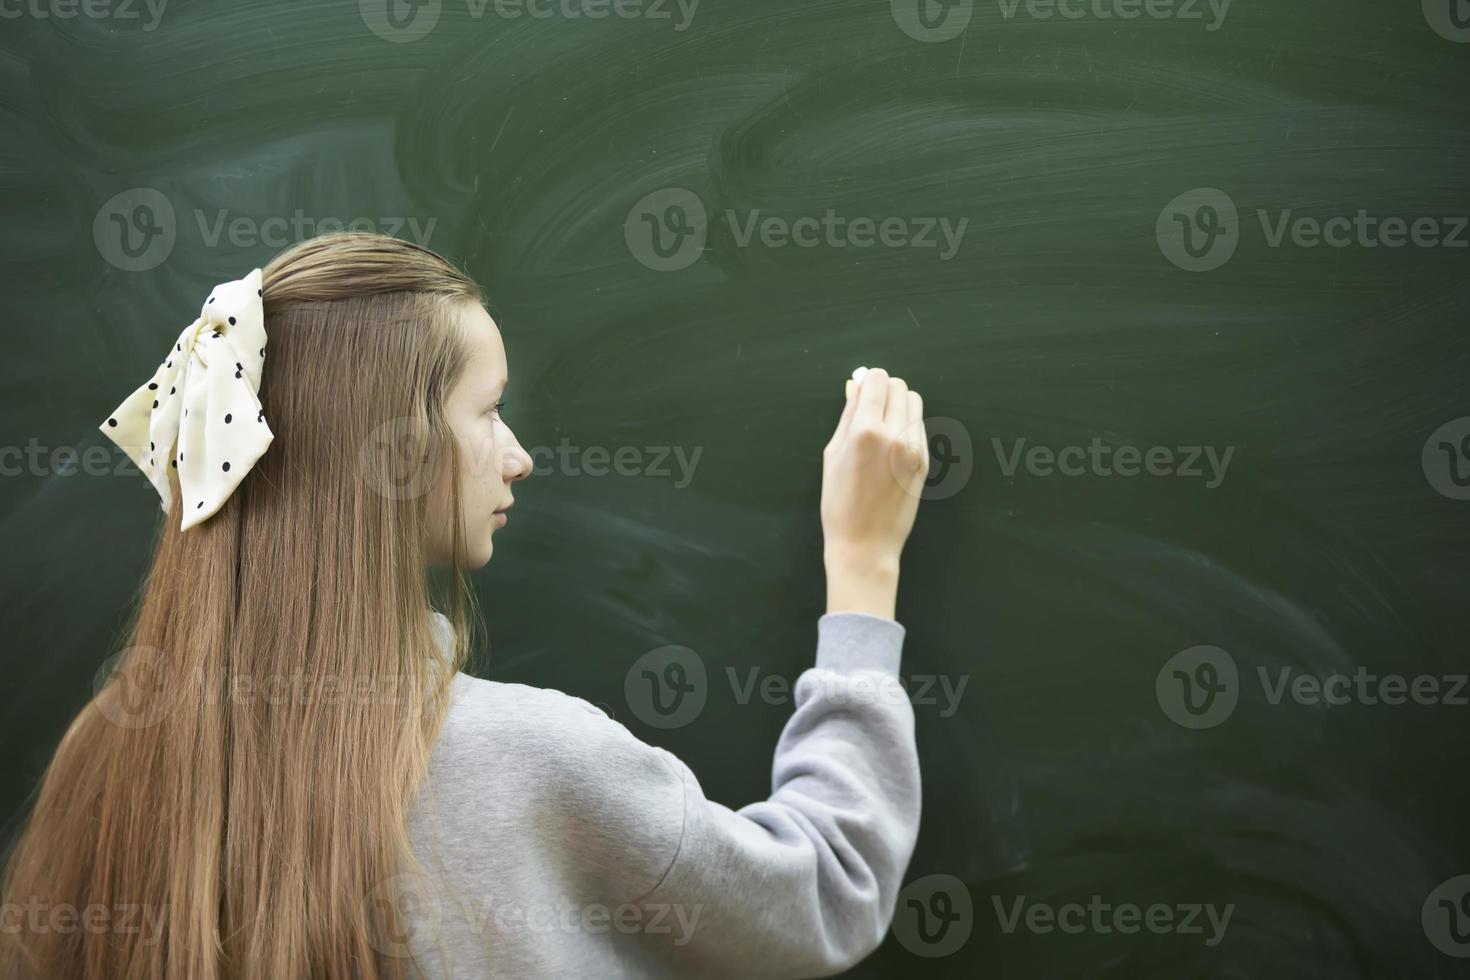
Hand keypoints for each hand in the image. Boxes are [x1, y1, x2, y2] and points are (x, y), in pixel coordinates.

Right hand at [820, 367, 929, 616]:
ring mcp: (915, 449)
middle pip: (899, 386)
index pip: (878, 380)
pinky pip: (919, 426)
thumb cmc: (839, 504)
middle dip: (884, 391)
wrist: (865, 544)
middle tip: (870, 409)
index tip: (861, 393)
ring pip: (914, 402)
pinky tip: (890, 446)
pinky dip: (906, 425)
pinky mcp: (925, 462)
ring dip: (898, 405)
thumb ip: (848, 415)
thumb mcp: (833, 455)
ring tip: (881, 426)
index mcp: (866, 431)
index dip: (868, 381)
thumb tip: (856, 386)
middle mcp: (895, 435)